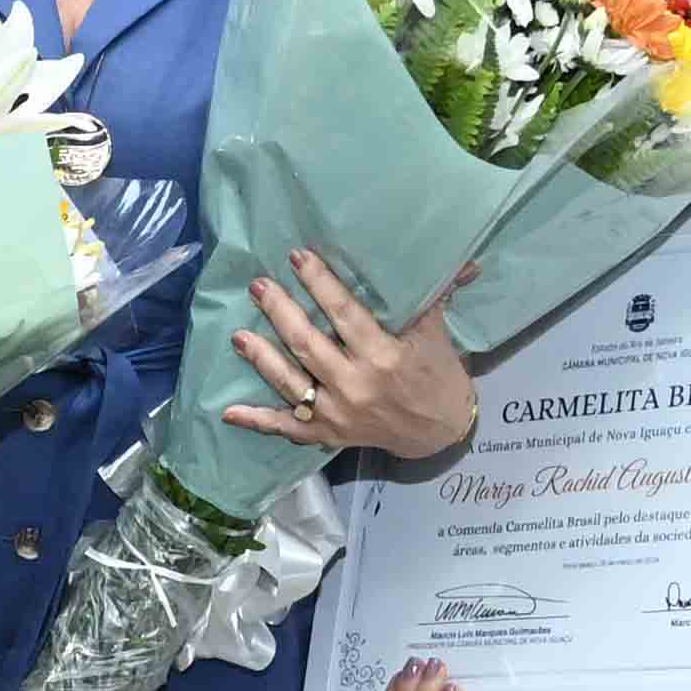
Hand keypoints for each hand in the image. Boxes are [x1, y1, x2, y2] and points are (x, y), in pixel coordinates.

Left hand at [224, 249, 474, 454]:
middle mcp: (357, 385)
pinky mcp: (328, 433)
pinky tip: (228, 413)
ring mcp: (338, 413)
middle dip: (280, 312)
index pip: (345, 314)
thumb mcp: (437, 333)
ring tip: (238, 336)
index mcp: (385, 356)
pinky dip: (258, 421)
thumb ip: (437, 294)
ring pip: (291, 382)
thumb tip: (462, 258)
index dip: (320, 284)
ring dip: (261, 358)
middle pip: (308, 344)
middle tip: (258, 286)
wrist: (439, 432)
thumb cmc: (436, 373)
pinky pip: (289, 427)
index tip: (296, 257)